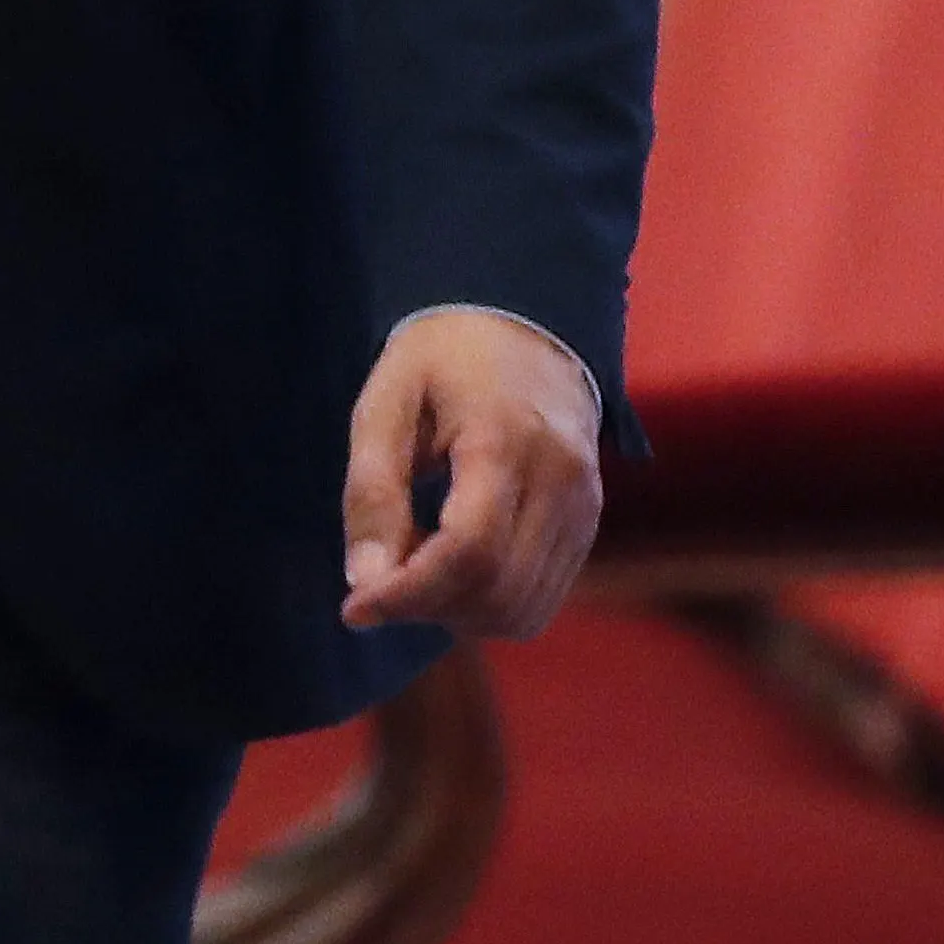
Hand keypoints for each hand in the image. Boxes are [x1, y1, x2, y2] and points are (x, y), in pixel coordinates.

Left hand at [341, 309, 606, 636]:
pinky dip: (488, 603)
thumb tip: (365, 581)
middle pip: (499, 592)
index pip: (469, 553)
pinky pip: (542, 597)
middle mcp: (562, 483)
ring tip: (412, 563)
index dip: (409, 595)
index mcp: (506, 442)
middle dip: (427, 607)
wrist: (526, 331)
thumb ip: (372, 490)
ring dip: (457, 613)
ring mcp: (585, 508)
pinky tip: (448, 564)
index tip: (354, 609)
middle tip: (377, 579)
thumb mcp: (385, 404)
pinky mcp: (589, 525)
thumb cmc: (441, 361)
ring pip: (525, 608)